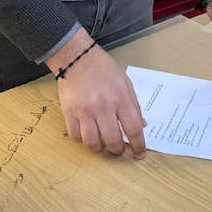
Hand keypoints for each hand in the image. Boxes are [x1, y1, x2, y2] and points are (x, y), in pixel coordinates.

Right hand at [49, 36, 146, 157]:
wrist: (77, 58)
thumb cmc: (104, 69)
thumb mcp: (125, 83)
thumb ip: (134, 106)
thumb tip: (141, 126)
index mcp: (120, 99)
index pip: (133, 129)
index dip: (138, 145)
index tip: (139, 154)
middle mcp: (103, 107)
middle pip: (112, 140)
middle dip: (117, 150)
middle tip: (118, 149)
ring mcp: (85, 111)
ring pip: (92, 142)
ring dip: (99, 148)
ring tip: (101, 144)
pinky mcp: (69, 112)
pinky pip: (75, 136)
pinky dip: (82, 140)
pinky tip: (86, 134)